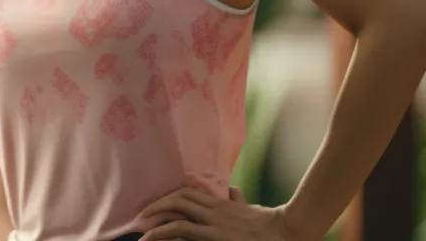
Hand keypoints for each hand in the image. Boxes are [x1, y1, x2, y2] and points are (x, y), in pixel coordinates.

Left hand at [139, 186, 305, 240]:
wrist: (285, 231)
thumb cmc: (268, 223)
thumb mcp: (249, 208)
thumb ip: (237, 200)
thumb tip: (233, 190)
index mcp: (219, 203)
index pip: (186, 193)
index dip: (167, 198)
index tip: (153, 206)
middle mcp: (213, 211)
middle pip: (177, 200)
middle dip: (156, 207)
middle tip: (141, 218)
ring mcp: (214, 226)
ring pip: (177, 219)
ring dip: (157, 227)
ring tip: (143, 236)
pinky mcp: (216, 238)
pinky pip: (186, 233)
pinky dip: (170, 236)